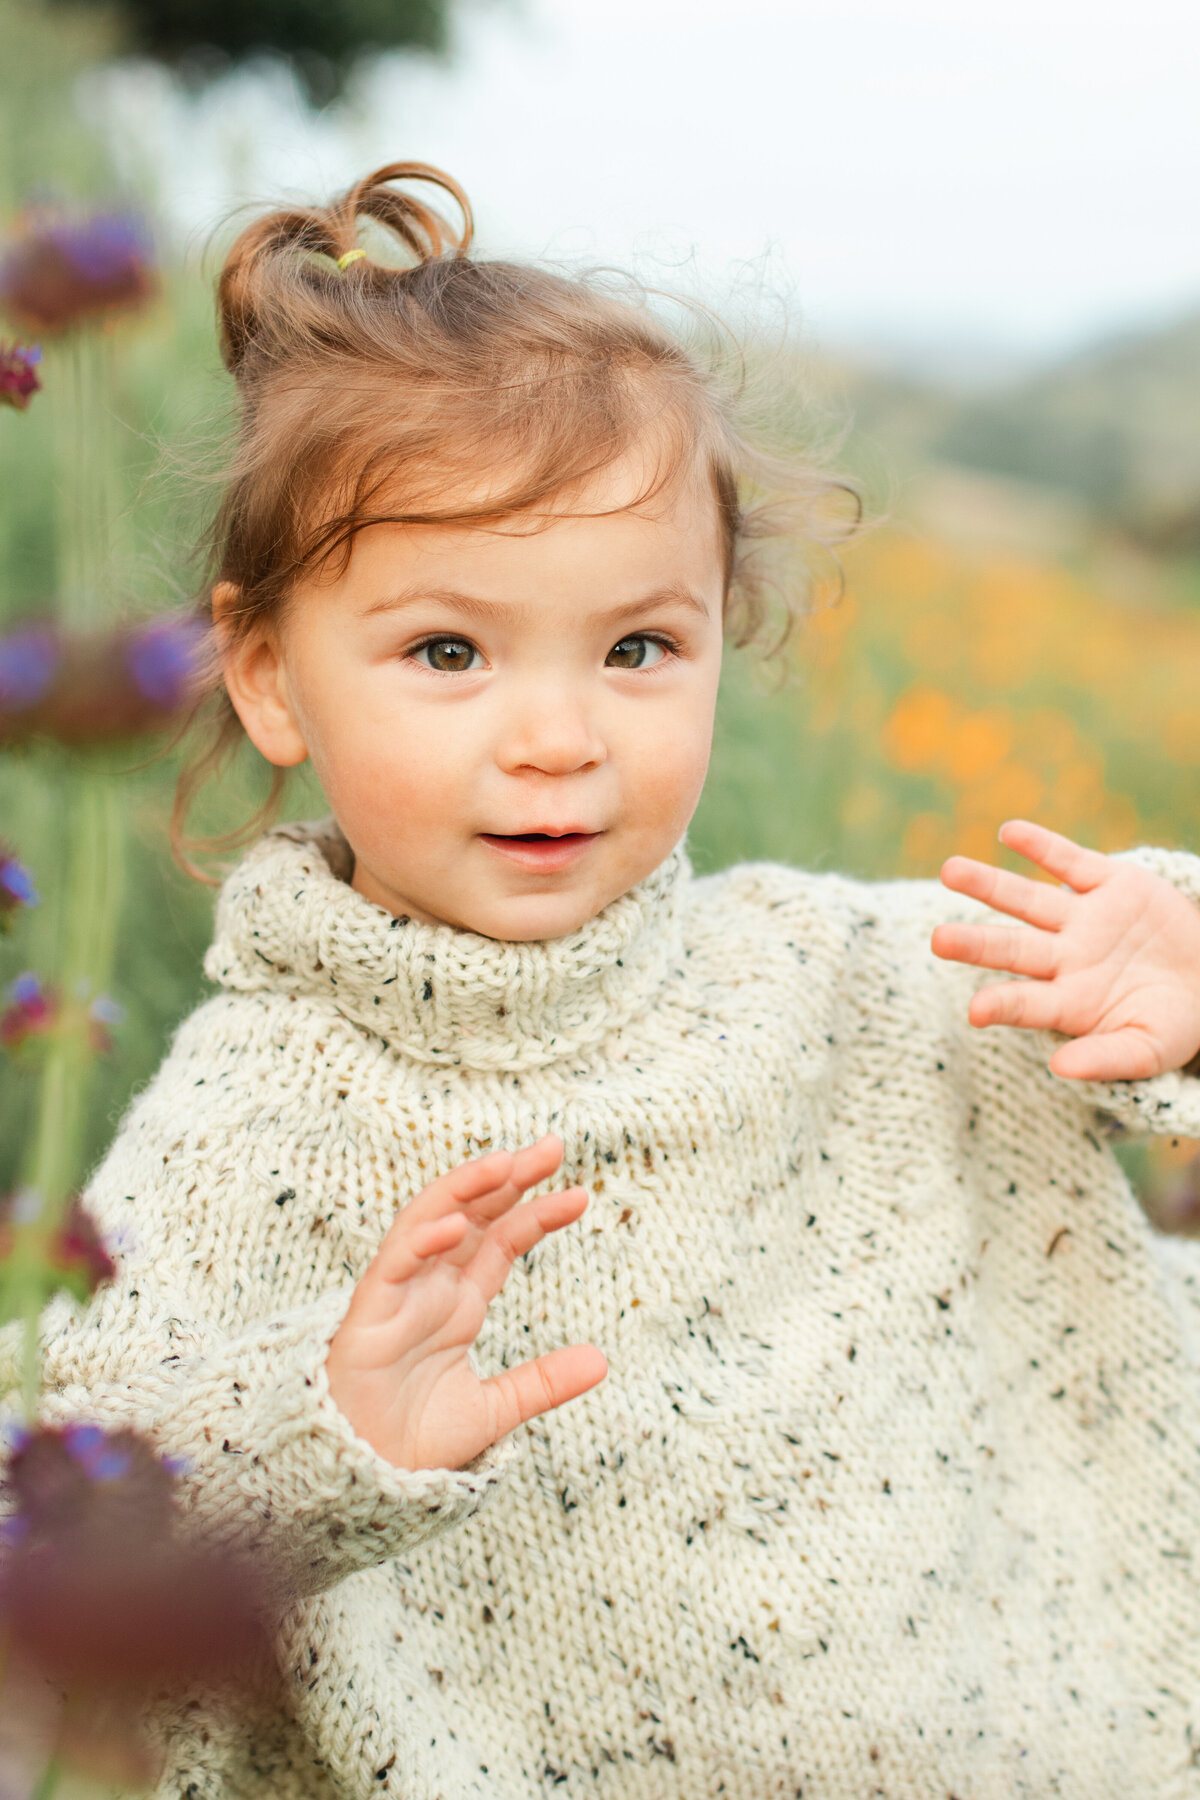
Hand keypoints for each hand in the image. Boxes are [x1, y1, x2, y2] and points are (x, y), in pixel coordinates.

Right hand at [325, 1135, 606, 1471]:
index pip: (502, 1242)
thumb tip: (602, 1360)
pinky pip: (393, 1266)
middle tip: (553, 1145)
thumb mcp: (493, 1410)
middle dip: (508, 1178)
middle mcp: (430, 1289)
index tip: (580, 1194)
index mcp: (459, 1304)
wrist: (357, 1480)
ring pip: (429, 1223)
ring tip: (504, 1163)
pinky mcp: (366, 1314)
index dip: (537, 1213)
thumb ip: (542, 1382)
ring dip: (463, 1189)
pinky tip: (455, 1224)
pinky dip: (421, 1241)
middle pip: (471, 1216)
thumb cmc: (410, 1442)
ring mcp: (398, 1296)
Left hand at [930, 819, 1199, 1080]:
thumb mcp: (1146, 1050)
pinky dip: (1042, 846)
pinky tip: (1009, 831)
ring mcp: (1083, 918)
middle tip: (937, 940)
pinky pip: (1069, 862)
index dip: (1003, 1006)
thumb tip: (1058, 1068)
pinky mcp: (1108, 882)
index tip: (976, 1011)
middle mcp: (1064, 957)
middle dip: (975, 944)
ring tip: (950, 870)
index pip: (1026, 1003)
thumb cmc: (1171, 1024)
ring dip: (989, 885)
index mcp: (1068, 1002)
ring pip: (1027, 900)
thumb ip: (1105, 1060)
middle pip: (1011, 948)